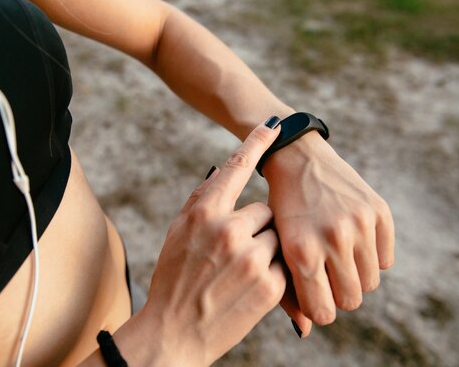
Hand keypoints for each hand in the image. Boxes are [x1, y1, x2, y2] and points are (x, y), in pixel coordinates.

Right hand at [113, 120, 285, 366]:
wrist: (174, 333)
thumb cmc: (173, 279)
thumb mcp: (178, 234)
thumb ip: (202, 201)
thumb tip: (223, 169)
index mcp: (203, 213)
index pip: (236, 167)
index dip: (256, 143)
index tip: (273, 125)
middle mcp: (228, 230)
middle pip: (265, 211)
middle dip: (258, 229)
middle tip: (237, 254)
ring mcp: (251, 258)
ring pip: (279, 237)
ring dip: (268, 250)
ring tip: (241, 275)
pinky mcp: (270, 285)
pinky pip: (285, 264)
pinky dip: (274, 274)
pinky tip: (250, 289)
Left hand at [263, 131, 394, 335]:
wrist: (297, 159)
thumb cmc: (281, 210)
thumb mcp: (277, 246)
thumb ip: (289, 290)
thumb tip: (306, 331)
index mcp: (300, 250)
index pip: (322, 312)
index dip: (318, 309)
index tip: (314, 297)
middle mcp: (332, 237)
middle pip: (351, 301)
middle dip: (338, 293)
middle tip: (326, 274)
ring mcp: (359, 223)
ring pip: (370, 283)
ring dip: (355, 276)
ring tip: (338, 256)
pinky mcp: (379, 211)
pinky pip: (385, 260)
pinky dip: (372, 257)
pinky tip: (352, 239)